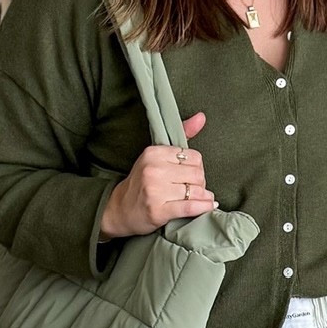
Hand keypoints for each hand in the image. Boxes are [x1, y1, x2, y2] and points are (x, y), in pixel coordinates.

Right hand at [98, 110, 217, 239]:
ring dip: (203, 197)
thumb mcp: (156, 156)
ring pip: (196, 191)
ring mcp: (155, 191)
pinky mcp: (158, 210)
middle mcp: (153, 169)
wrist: (119, 209)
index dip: (197, 168)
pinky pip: (190, 207)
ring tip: (198, 199)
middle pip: (197, 174)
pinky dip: (203, 207)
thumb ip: (181, 135)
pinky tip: (207, 206)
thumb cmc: (141, 182)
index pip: (194, 157)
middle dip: (200, 183)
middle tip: (192, 189)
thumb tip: (201, 117)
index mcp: (154, 153)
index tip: (189, 175)